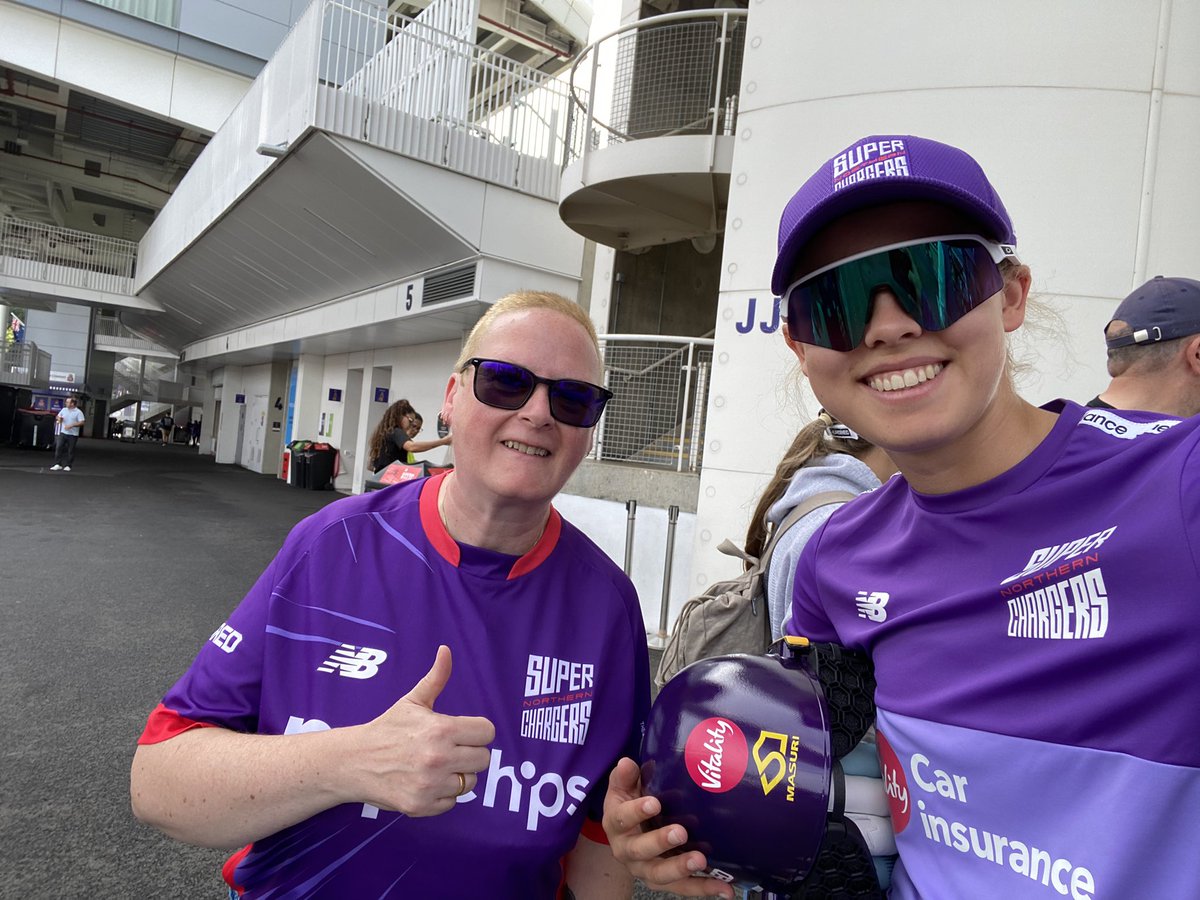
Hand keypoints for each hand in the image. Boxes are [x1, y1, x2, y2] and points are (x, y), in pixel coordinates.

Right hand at [351, 645, 493, 816]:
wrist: (354, 761)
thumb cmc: (387, 729)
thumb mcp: (412, 701)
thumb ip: (436, 678)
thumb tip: (446, 650)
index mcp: (442, 729)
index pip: (487, 733)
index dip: (477, 732)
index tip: (463, 733)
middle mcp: (439, 758)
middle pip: (483, 759)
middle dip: (469, 754)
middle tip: (449, 750)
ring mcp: (430, 785)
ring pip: (469, 783)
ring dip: (457, 775)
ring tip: (436, 766)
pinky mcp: (421, 806)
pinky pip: (451, 802)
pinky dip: (442, 795)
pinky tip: (426, 782)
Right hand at [601, 757, 734, 897]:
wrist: (628, 831)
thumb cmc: (629, 803)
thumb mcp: (623, 787)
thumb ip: (625, 776)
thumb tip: (626, 763)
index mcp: (616, 824)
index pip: (622, 818)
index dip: (636, 812)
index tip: (654, 803)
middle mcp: (626, 850)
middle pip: (640, 851)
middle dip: (660, 843)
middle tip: (680, 832)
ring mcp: (645, 868)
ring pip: (659, 875)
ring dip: (680, 869)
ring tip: (701, 861)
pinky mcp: (664, 880)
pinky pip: (683, 887)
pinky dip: (703, 888)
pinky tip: (725, 889)